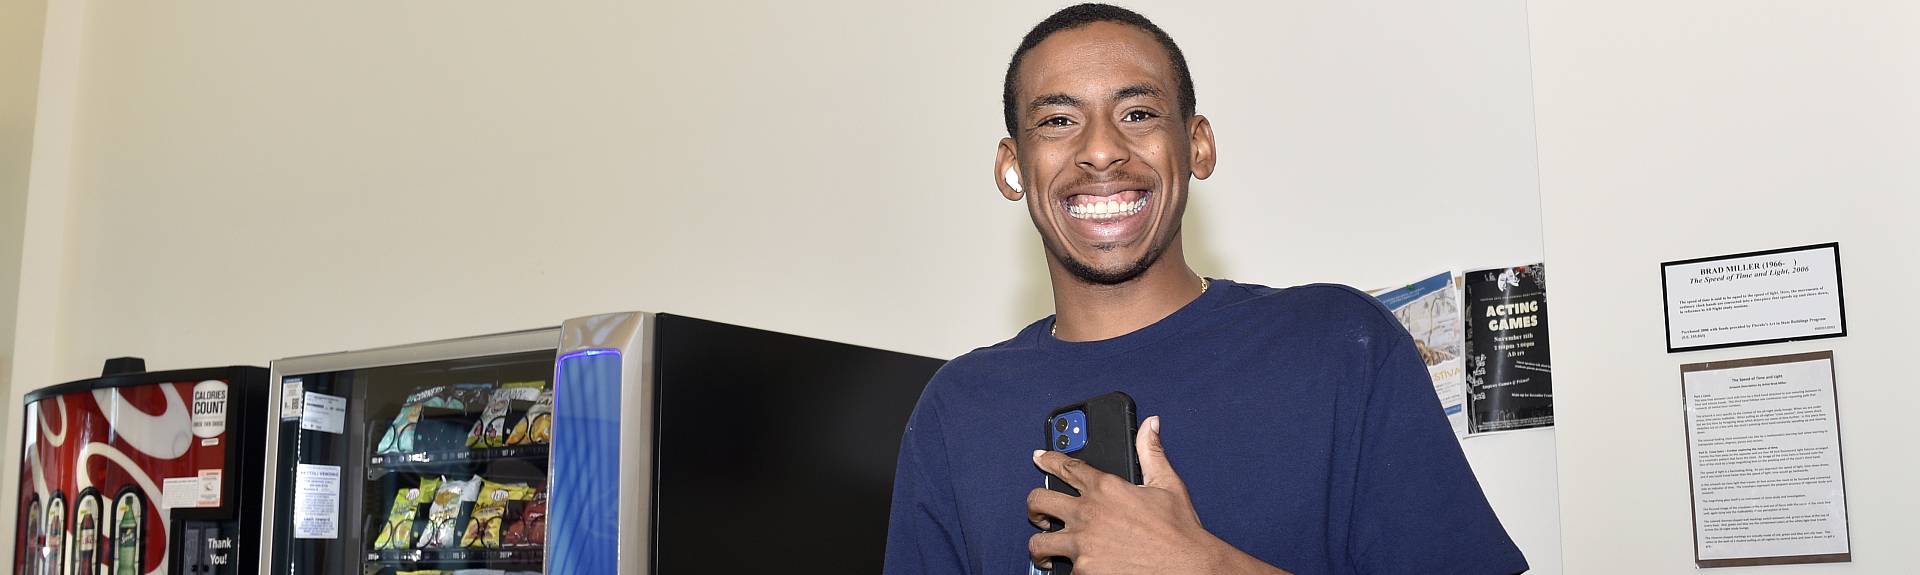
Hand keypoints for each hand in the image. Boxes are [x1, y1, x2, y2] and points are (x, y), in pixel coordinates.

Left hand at [1026, 416, 1290, 574]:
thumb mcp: (1167, 484)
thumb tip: (1150, 425)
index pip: (1067, 466)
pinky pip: (1062, 570)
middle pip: (1038, 501)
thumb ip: (1151, 452)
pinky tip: (1077, 570)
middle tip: (1040, 514)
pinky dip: (1068, 570)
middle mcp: (1088, 513)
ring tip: (1048, 550)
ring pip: (1038, 542)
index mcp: (1106, 487)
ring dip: (1041, 544)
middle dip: (1034, 506)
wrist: (1189, 568)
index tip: (1038, 458)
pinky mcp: (1083, 571)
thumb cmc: (1180, 531)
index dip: (1048, 460)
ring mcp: (1082, 544)